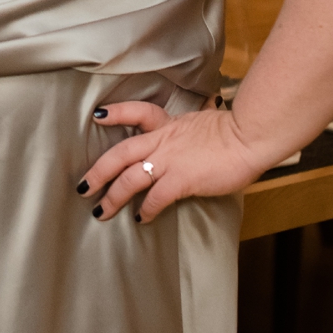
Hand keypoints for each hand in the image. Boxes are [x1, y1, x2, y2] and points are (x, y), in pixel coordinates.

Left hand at [80, 98, 279, 222]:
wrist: (249, 136)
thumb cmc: (238, 132)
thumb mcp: (208, 123)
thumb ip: (196, 130)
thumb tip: (203, 127)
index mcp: (171, 125)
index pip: (138, 113)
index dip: (116, 114)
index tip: (98, 116)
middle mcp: (164, 141)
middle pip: (120, 154)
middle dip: (98, 172)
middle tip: (83, 186)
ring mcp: (170, 161)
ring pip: (129, 179)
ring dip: (112, 197)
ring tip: (101, 211)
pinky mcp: (180, 180)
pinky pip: (154, 198)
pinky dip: (145, 210)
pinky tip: (141, 219)